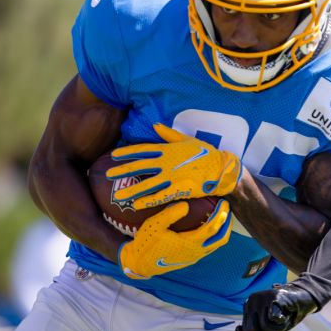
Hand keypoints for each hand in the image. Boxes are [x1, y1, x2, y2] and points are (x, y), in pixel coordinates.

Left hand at [108, 123, 241, 209]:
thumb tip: (155, 125)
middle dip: (123, 170)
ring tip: (118, 196)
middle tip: (108, 174)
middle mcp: (167, 163)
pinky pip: (160, 196)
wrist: (222, 169)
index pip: (143, 150)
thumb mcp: (188, 140)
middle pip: (140, 166)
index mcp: (168, 150)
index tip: (114, 155)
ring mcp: (172, 177)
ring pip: (147, 184)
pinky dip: (148, 200)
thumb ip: (169, 134)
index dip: (127, 152)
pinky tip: (137, 205)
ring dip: (132, 190)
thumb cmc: (206, 153)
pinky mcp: (179, 189)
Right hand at [118, 199, 231, 279]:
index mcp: (190, 243)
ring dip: (223, 230)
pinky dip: (214, 236)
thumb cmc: (146, 243)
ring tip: (222, 216)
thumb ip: (170, 214)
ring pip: (217, 244)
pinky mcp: (191, 258)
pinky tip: (208, 226)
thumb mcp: (154, 225)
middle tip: (227, 209)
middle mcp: (196, 251)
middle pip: (222, 238)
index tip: (224, 202)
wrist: (140, 263)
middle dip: (228, 223)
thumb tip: (186, 204)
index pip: (213, 227)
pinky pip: (209, 247)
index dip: (221, 214)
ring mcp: (195, 257)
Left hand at [236, 283, 317, 330]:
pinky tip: (286, 314)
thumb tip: (238, 330)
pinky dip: (282, 322)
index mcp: (248, 307)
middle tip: (278, 327)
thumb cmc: (286, 313)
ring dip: (278, 329)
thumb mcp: (268, 325)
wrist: (305, 298)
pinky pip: (273, 319)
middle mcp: (251, 300)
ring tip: (284, 319)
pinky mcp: (274, 296)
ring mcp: (262, 297)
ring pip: (264, 327)